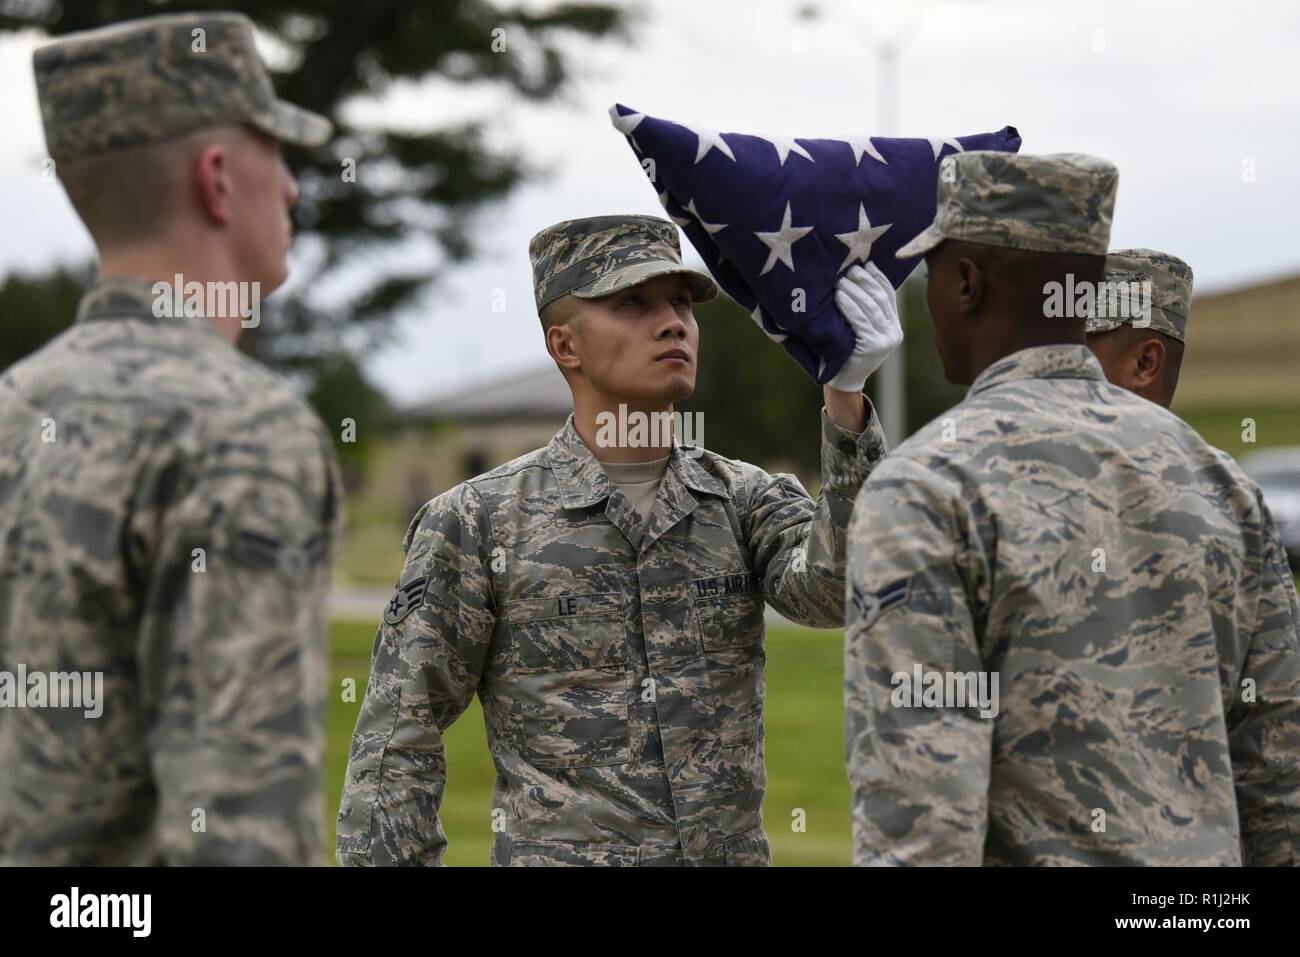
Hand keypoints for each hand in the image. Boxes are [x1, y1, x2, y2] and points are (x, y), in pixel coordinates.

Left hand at [827, 262, 903, 393]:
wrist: (844, 380)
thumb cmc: (847, 350)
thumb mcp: (862, 329)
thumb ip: (866, 310)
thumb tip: (858, 275)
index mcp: (894, 326)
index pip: (889, 294)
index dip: (878, 277)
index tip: (866, 263)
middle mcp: (894, 332)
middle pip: (879, 298)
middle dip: (864, 280)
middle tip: (849, 268)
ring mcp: (885, 340)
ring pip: (870, 307)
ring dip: (854, 290)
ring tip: (840, 280)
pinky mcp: (873, 346)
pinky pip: (860, 320)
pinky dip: (849, 306)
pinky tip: (839, 296)